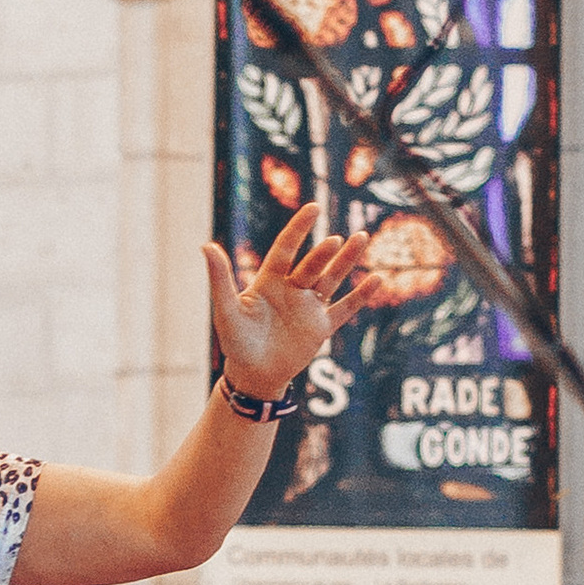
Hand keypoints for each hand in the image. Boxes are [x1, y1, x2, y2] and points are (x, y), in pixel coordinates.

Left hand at [206, 203, 369, 401]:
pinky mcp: (321, 328)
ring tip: (362, 237)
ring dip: (346, 261)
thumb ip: (220, 279)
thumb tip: (206, 246)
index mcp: (269, 281)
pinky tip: (377, 279)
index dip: (299, 228)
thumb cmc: (236, 342)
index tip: (313, 208)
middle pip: (312, 265)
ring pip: (332, 280)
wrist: (253, 376)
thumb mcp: (226, 310)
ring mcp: (309, 307)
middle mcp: (292, 289)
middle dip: (324, 253)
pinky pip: (344, 309)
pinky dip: (360, 296)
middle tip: (336, 240)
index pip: (286, 248)